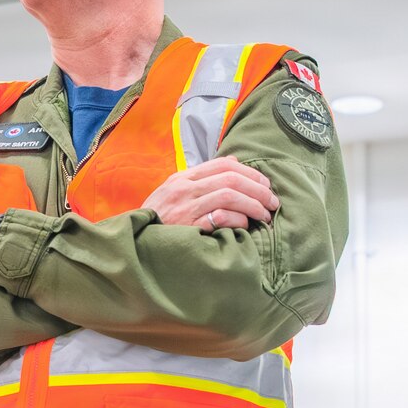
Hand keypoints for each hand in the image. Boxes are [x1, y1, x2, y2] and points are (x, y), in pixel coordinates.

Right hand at [143, 156, 278, 231]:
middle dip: (259, 190)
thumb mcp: (173, 194)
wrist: (134, 243)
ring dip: (254, 205)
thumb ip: (201, 180)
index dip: (250, 172)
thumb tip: (235, 164)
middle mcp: (184, 189)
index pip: (224, 164)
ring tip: (265, 216)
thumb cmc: (157, 222)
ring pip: (229, 195)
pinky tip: (244, 226)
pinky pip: (220, 218)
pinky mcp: (187, 228)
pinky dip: (238, 220)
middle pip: (231, 179)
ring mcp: (185, 208)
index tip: (265, 185)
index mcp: (182, 178)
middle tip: (272, 202)